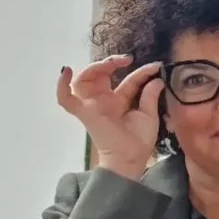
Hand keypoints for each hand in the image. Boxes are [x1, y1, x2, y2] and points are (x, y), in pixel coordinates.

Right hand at [57, 55, 164, 179]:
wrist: (131, 159)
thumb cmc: (139, 141)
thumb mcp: (149, 114)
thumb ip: (150, 96)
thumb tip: (157, 78)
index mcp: (119, 101)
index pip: (129, 80)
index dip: (142, 72)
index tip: (155, 66)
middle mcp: (104, 101)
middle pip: (101, 75)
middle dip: (111, 63)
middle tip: (126, 59)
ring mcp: (92, 105)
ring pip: (84, 80)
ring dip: (95, 67)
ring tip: (110, 63)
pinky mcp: (84, 112)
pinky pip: (66, 100)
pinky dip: (61, 86)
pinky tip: (66, 71)